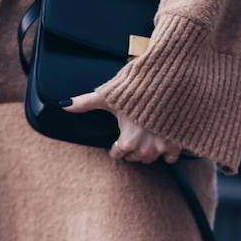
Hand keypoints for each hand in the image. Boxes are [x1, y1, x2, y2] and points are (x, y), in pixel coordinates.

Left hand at [61, 90, 182, 164]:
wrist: (167, 81)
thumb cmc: (135, 88)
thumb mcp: (108, 96)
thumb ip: (85, 102)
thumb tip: (63, 104)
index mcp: (127, 141)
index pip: (118, 154)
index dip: (116, 145)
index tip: (119, 137)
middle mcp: (145, 148)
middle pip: (134, 158)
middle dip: (131, 148)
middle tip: (132, 135)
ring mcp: (162, 147)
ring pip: (150, 158)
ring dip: (147, 151)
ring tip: (145, 138)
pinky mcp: (177, 143)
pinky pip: (171, 158)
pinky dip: (167, 152)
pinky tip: (163, 140)